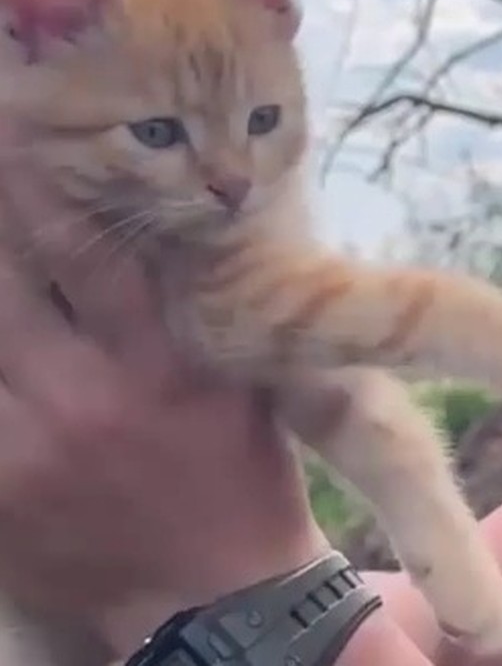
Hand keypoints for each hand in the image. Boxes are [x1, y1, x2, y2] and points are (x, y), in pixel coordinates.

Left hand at [0, 204, 328, 659]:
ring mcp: (33, 449)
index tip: (25, 144)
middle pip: (10, 289)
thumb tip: (155, 238)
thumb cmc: (241, 474)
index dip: (51, 193)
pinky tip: (3, 349)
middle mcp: (90, 397)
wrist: (216, 595)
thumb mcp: (237, 380)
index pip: (94, 255)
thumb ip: (194, 312)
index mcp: (163, 362)